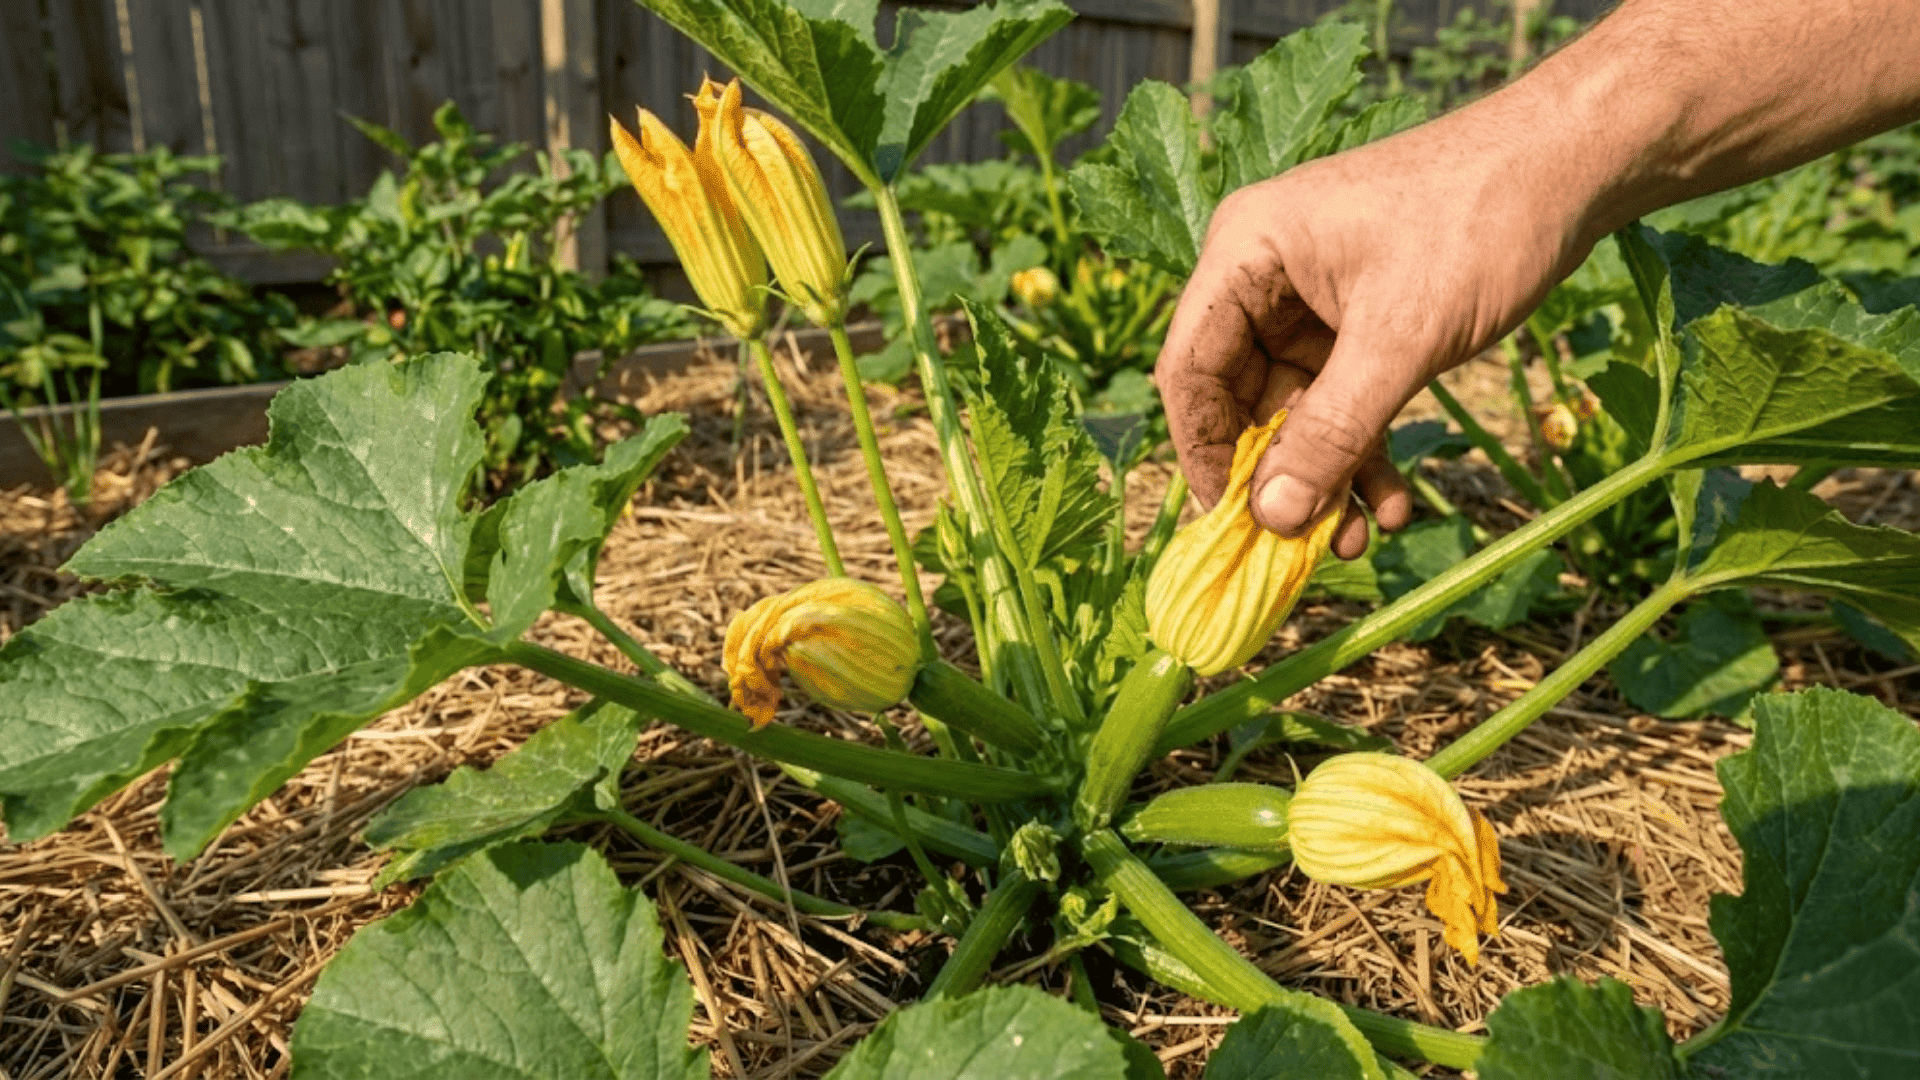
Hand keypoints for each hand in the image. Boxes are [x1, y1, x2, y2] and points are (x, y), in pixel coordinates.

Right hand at [1155, 114, 1598, 558]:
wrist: (1572, 166)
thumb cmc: (1477, 222)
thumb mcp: (1401, 338)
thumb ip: (1333, 430)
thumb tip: (1273, 517)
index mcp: (1247, 252)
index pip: (1189, 369)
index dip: (1203, 452)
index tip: (1231, 525)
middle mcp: (1264, 277)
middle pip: (1239, 398)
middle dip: (1276, 477)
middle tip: (1302, 548)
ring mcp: (1311, 302)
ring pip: (1294, 411)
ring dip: (1324, 476)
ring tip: (1356, 540)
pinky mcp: (1359, 322)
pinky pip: (1341, 402)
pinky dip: (1362, 452)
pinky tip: (1390, 504)